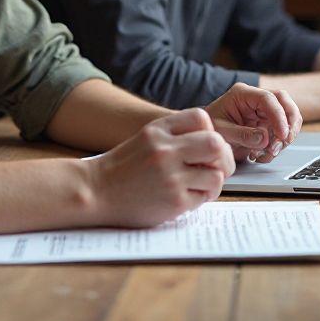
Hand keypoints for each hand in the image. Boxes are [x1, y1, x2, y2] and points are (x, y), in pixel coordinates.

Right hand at [86, 109, 234, 227]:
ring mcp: (170, 177)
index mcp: (158, 129)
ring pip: (216, 174)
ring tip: (202, 184)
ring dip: (214, 181)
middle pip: (216, 144)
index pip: (202, 118)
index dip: (209, 131)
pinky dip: (202, 198)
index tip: (204, 145)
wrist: (95, 191)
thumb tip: (215, 141)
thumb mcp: (146, 137)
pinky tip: (188, 196)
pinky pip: (204, 197)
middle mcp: (165, 150)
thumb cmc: (124, 166)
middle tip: (217, 166)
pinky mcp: (173, 202)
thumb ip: (176, 134)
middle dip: (224, 157)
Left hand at [204, 82, 301, 162]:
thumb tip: (264, 138)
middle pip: (284, 102)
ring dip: (284, 138)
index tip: (282, 134)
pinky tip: (264, 155)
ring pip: (287, 118)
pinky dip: (278, 145)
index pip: (268, 98)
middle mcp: (255, 99)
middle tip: (283, 143)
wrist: (206, 135)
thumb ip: (242, 134)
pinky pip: (281, 132)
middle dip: (289, 124)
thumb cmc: (210, 127)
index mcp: (242, 94)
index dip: (278, 116)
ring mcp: (262, 111)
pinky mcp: (266, 124)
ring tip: (269, 153)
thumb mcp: (221, 131)